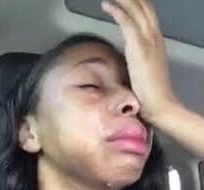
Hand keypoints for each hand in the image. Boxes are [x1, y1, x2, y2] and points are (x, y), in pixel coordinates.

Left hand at [102, 0, 176, 121]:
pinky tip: (107, 5)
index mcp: (155, 42)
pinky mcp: (139, 48)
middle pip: (144, 8)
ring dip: (124, 0)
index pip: (147, 16)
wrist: (159, 104)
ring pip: (137, 11)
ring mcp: (148, 41)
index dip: (137, 5)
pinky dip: (118, 12)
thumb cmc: (150, 91)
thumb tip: (128, 54)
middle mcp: (154, 37)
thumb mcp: (145, 70)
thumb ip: (138, 59)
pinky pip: (127, 23)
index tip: (124, 0)